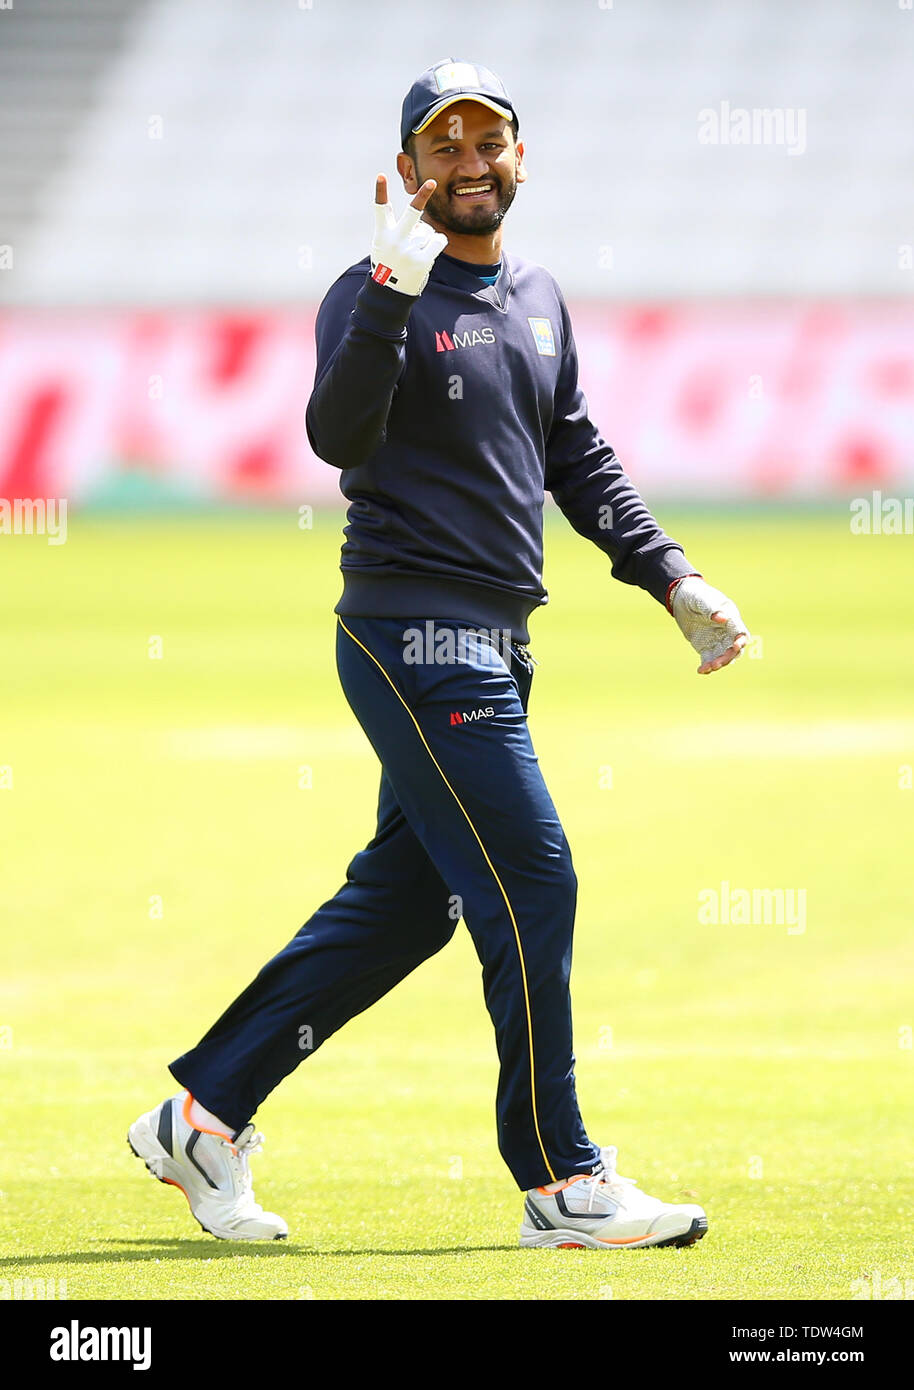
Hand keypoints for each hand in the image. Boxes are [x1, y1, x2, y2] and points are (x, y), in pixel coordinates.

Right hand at [369, 174, 448, 296]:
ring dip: (426, 238)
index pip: (381, 209)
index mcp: (383, 234)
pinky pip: (438, 240)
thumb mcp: (383, 246)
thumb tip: (422, 220)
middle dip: (422, 196)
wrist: (389, 294)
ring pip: (428, 230)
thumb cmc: (388, 265)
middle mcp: (396, 240)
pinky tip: (431, 248)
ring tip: (416, 251)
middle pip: (412, 213)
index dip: (380, 191)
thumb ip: (395, 230)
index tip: (381, 175)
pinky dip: (438, 241)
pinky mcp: (422, 261)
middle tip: (432, 182)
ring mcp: (409, 251)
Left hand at [669, 576, 748, 674]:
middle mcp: (726, 632)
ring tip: (707, 668)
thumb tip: (722, 618)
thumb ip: (712, 609)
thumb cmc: (696, 595)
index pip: (741, 632)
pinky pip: (709, 659)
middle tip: (716, 663)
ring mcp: (717, 640)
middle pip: (734, 650)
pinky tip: (700, 671)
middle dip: (727, 657)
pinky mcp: (706, 647)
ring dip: (718, 664)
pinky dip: (707, 666)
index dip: (741, 640)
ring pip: (723, 657)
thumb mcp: (703, 600)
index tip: (735, 646)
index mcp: (731, 618)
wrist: (682, 598)